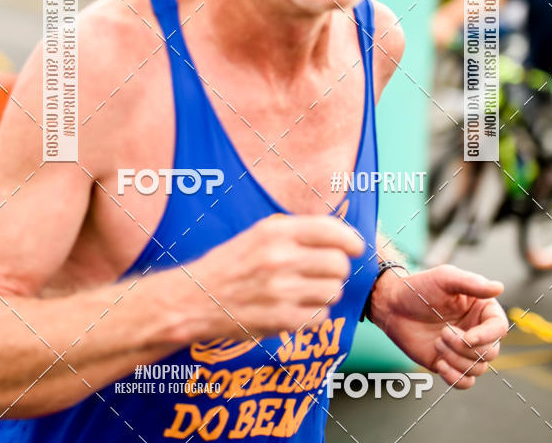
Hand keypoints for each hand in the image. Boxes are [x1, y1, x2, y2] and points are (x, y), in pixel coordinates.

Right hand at [189, 214, 364, 338]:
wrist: (196, 298)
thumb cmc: (230, 263)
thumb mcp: (258, 234)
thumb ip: (296, 233)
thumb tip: (340, 237)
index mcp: (276, 232)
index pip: (331, 231)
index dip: (350, 240)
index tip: (355, 247)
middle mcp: (280, 259)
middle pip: (339, 264)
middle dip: (338, 269)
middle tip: (327, 272)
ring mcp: (281, 291)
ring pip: (334, 291)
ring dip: (326, 292)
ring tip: (308, 290)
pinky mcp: (281, 320)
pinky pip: (320, 316)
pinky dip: (314, 313)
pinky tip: (296, 307)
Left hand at [370, 264, 507, 388]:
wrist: (393, 306)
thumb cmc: (419, 288)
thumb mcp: (445, 278)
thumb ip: (471, 283)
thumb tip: (499, 287)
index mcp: (481, 309)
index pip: (499, 328)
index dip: (487, 336)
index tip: (468, 337)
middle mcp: (477, 330)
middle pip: (491, 352)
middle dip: (465, 347)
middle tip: (442, 333)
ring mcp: (464, 349)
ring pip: (478, 369)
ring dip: (456, 359)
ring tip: (437, 343)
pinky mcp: (451, 364)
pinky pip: (465, 383)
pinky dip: (455, 378)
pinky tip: (439, 363)